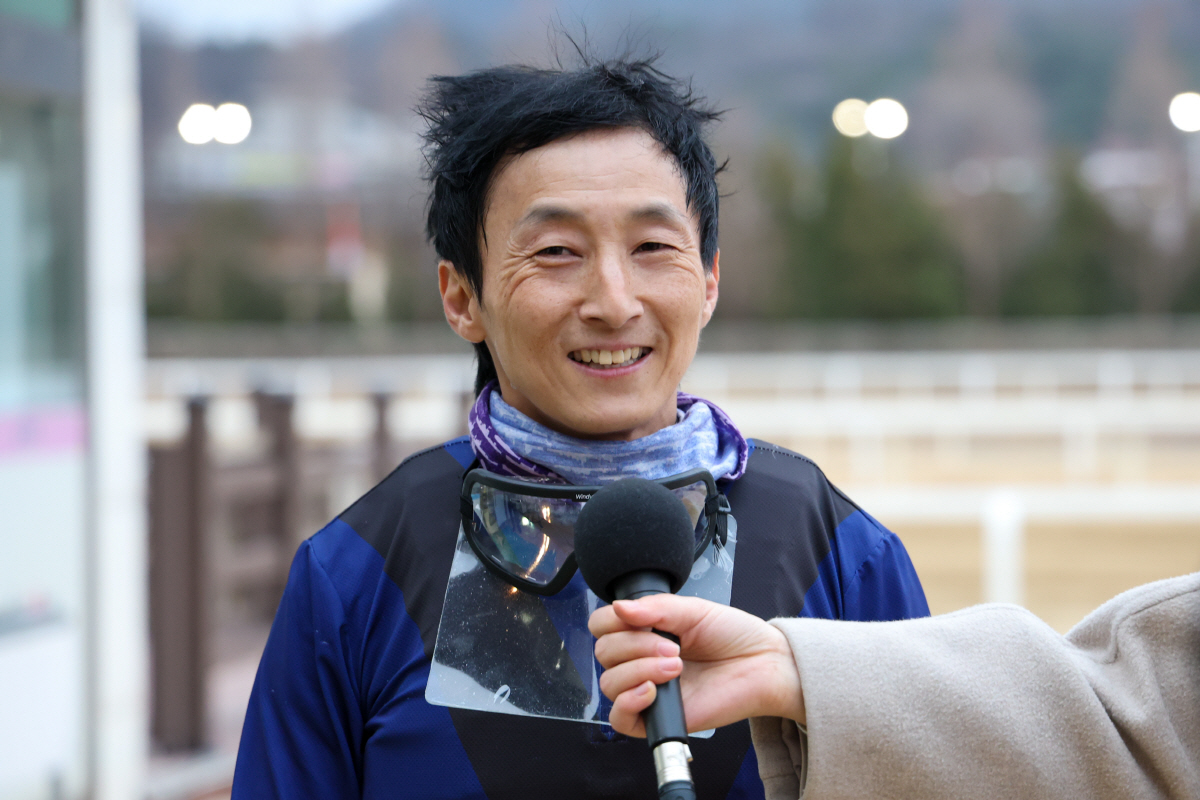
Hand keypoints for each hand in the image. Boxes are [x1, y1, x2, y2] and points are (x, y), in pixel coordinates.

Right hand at [589, 594, 803, 736]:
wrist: (762, 664)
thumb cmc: (733, 635)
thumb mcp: (693, 610)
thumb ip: (655, 608)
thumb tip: (619, 608)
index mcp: (644, 630)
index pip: (602, 626)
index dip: (611, 621)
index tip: (636, 618)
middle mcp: (640, 660)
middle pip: (604, 653)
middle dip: (634, 645)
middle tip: (671, 647)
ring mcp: (647, 689)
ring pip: (609, 683)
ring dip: (638, 670)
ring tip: (675, 667)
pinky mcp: (657, 718)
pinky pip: (619, 718)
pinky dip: (628, 702)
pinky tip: (652, 691)